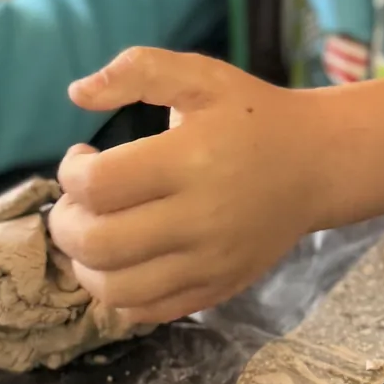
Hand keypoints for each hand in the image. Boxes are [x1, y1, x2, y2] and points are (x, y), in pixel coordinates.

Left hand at [50, 50, 326, 324]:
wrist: (318, 164)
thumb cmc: (253, 116)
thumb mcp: (201, 75)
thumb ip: (138, 70)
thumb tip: (77, 93)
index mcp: (190, 160)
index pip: (98, 185)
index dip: (69, 173)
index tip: (82, 158)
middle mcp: (199, 219)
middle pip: (98, 244)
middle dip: (65, 223)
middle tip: (77, 202)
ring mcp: (209, 262)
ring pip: (116, 291)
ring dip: (83, 265)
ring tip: (93, 234)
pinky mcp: (217, 288)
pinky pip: (147, 312)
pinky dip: (118, 294)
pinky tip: (123, 261)